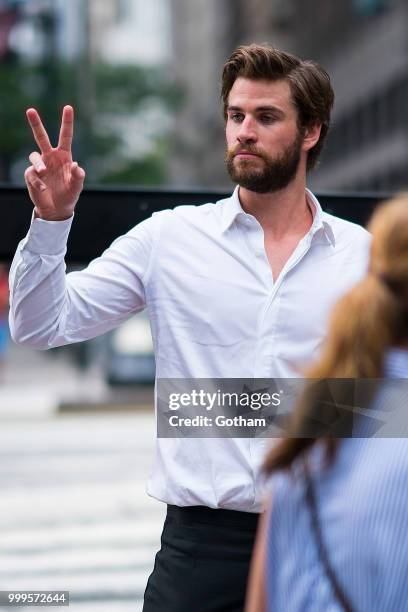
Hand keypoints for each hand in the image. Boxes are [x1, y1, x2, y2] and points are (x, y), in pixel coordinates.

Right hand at [24, 105, 84, 220]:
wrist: (57, 209)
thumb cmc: (69, 195)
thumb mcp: (77, 186)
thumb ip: (79, 176)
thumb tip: (76, 165)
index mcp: (64, 156)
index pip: (65, 136)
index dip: (67, 122)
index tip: (68, 107)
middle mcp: (50, 157)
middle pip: (41, 137)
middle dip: (36, 124)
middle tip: (30, 110)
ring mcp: (40, 166)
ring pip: (34, 156)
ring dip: (39, 163)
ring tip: (44, 172)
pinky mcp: (31, 176)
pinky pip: (32, 174)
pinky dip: (38, 182)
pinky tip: (44, 188)